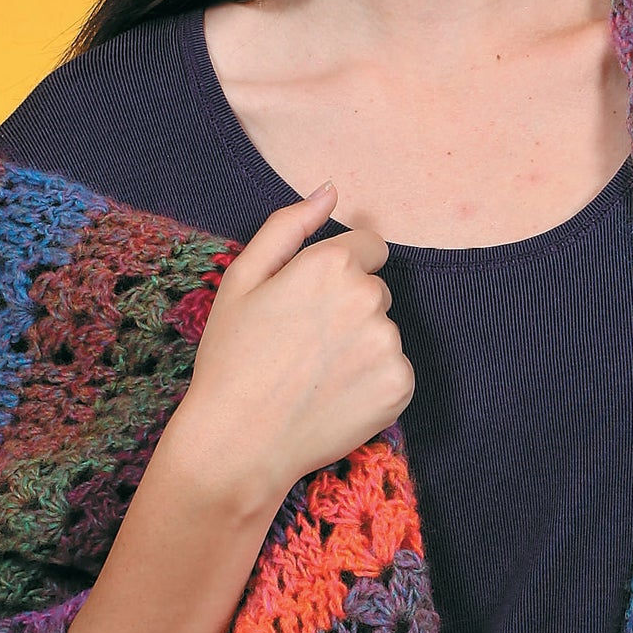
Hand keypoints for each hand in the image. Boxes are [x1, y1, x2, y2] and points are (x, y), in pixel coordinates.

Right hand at [167, 184, 414, 510]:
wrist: (239, 442)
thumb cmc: (232, 359)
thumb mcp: (242, 279)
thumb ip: (288, 226)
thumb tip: (329, 190)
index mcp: (331, 264)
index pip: (368, 248)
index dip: (337, 274)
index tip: (310, 304)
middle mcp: (368, 298)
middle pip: (375, 291)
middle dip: (347, 309)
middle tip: (302, 347)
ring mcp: (388, 344)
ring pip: (384, 332)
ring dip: (360, 347)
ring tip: (315, 375)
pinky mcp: (401, 386)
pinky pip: (396, 371)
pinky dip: (373, 383)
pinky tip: (335, 397)